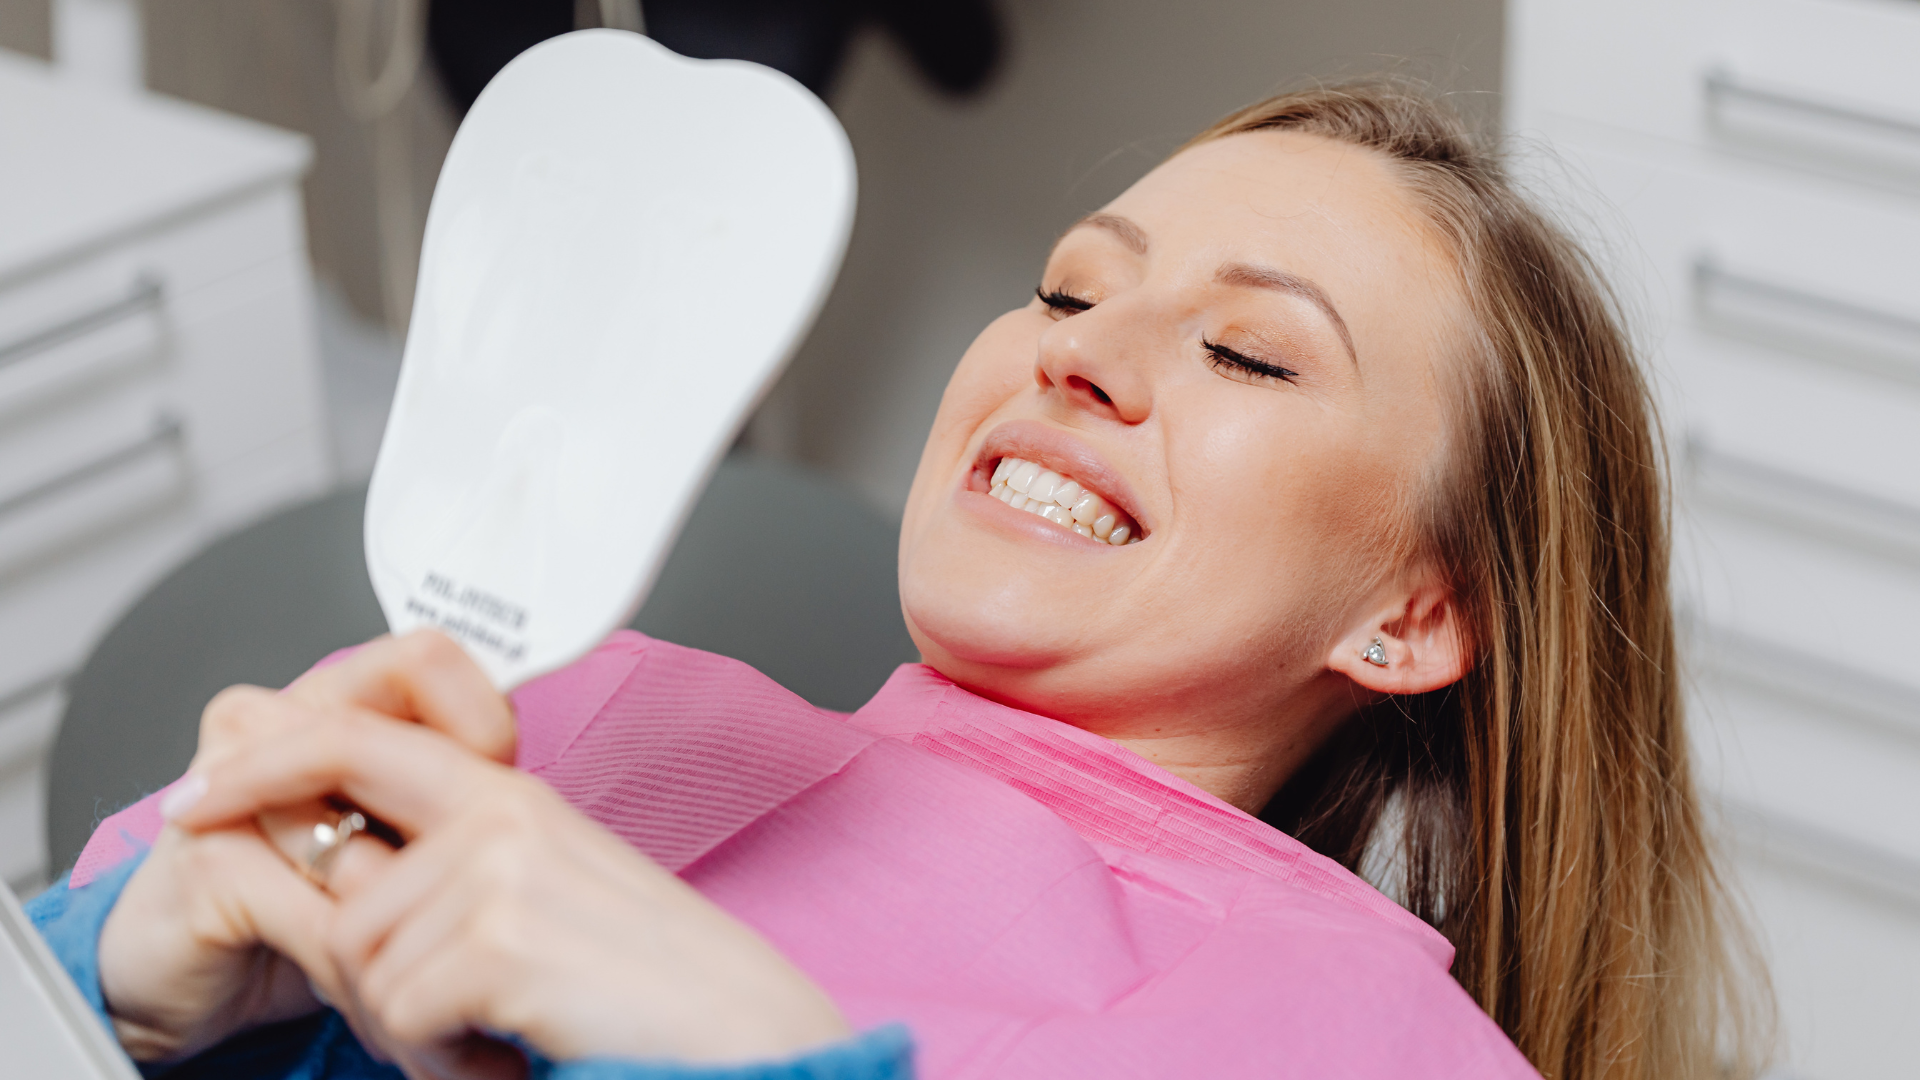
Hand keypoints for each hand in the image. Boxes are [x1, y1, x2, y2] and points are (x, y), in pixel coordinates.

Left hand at [164, 633, 852, 1072]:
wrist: (740, 1028)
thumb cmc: (653, 981)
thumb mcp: (547, 898)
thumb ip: (452, 870)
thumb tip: (351, 880)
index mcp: (512, 796)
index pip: (353, 738)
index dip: (264, 763)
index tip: (198, 797)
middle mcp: (502, 815)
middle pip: (345, 901)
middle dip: (376, 984)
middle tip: (460, 1020)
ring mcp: (500, 871)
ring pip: (366, 969)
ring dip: (418, 1030)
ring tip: (505, 1031)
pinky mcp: (500, 939)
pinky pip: (402, 1015)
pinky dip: (448, 1057)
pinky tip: (517, 1044)